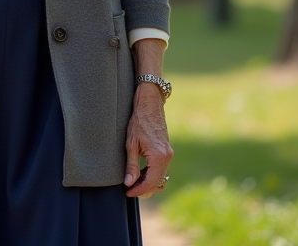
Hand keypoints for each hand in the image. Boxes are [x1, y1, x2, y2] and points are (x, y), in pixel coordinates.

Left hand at [123, 82, 172, 197]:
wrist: (149, 105)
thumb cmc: (139, 122)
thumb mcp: (131, 144)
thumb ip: (131, 165)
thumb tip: (129, 183)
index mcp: (159, 156)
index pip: (151, 182)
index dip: (139, 190)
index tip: (128, 192)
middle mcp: (167, 157)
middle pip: (158, 182)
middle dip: (144, 189)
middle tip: (129, 190)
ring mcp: (169, 154)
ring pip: (160, 177)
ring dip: (148, 183)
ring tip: (133, 183)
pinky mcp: (167, 151)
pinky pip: (161, 169)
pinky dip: (152, 174)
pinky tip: (140, 173)